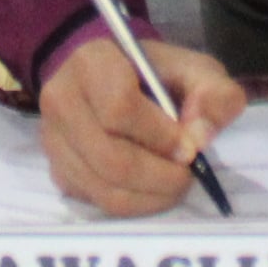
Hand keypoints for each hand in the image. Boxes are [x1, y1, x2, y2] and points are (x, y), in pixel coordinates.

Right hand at [38, 34, 246, 214]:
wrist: (107, 75)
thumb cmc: (153, 72)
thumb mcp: (192, 68)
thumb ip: (214, 94)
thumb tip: (201, 137)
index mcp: (92, 62)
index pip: (119, 108)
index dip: (160, 136)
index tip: (188, 147)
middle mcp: (61, 100)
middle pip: (110, 157)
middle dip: (159, 176)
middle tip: (187, 175)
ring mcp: (53, 139)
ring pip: (102, 187)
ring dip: (149, 196)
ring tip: (174, 184)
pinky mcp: (57, 169)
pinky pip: (95, 201)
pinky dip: (132, 204)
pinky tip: (151, 188)